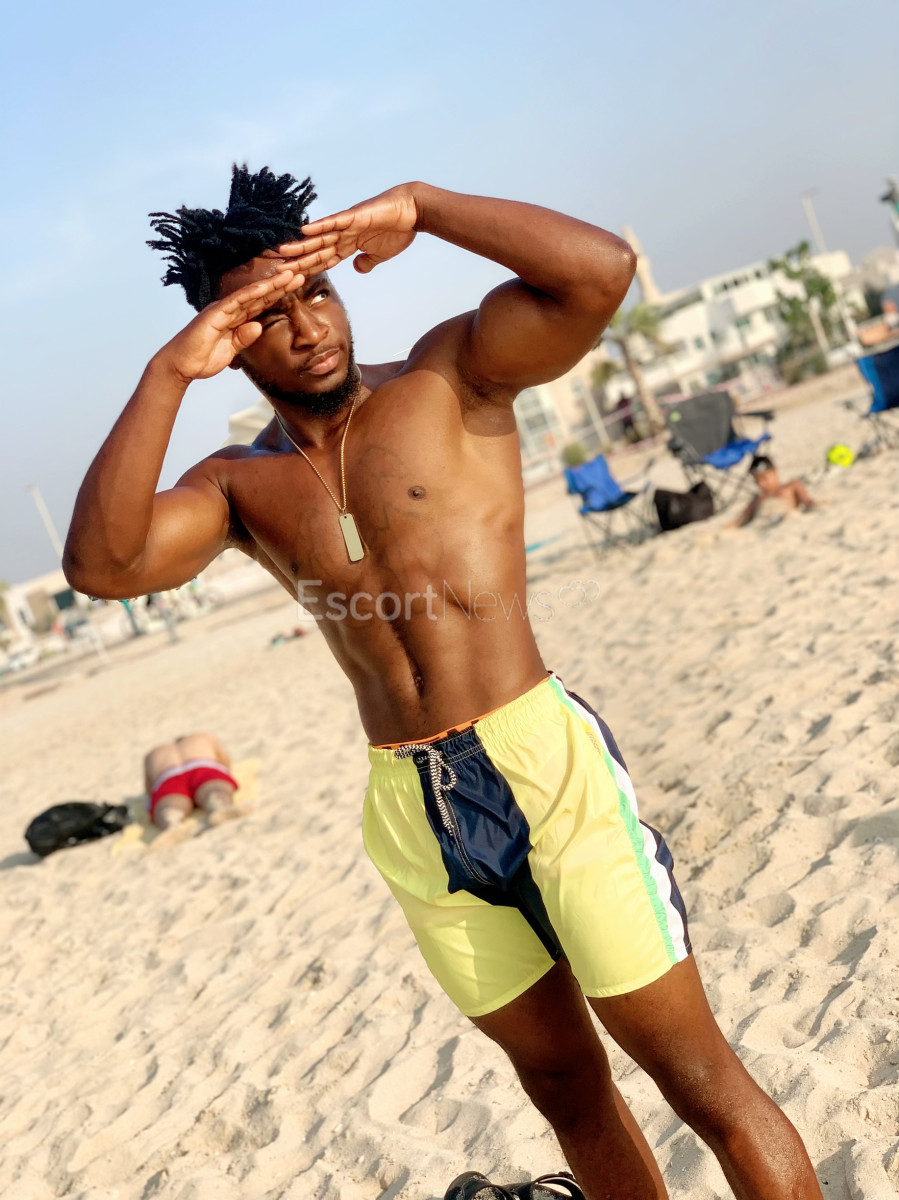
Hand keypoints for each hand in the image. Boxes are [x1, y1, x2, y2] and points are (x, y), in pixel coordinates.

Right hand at [154, 267, 303, 383]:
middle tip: (301, 273)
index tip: (296, 288)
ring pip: (251, 294)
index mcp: (234, 319)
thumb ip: (243, 338)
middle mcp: (229, 310)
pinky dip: (251, 294)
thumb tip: (258, 327)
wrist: (180, 365)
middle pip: (260, 296)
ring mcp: (222, 310)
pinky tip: (266, 287)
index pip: (261, 305)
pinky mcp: (214, 314)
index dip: (279, 296)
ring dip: (271, 285)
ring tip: (291, 275)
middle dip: (280, 285)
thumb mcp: (230, 351)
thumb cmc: (202, 358)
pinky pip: (236, 302)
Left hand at [277, 184, 418, 274]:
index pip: (324, 260)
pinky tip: (304, 230)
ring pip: (319, 238)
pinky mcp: (354, 216)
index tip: (292, 279)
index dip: (308, 269)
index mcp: (349, 246)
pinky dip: (319, 226)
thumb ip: (367, 262)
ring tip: (281, 251)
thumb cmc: (398, 231)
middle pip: (316, 251)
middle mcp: (344, 235)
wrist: (412, 212)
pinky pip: (333, 222)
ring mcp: (347, 225)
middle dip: (297, 261)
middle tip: (276, 268)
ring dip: (301, 245)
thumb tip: (357, 269)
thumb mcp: (380, 255)